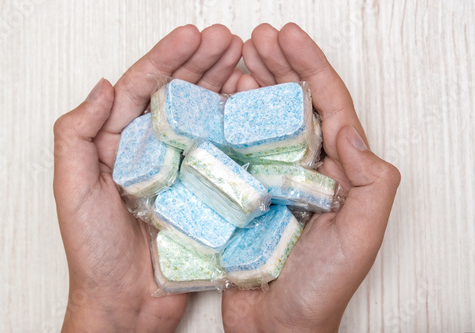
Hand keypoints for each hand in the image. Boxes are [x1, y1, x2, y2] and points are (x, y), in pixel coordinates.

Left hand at [53, 24, 242, 331]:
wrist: (128, 300)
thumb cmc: (95, 250)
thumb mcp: (72, 189)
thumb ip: (77, 134)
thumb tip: (103, 85)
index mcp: (119, 142)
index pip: (142, 88)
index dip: (167, 59)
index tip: (192, 37)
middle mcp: (152, 149)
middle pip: (177, 95)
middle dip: (202, 63)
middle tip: (229, 40)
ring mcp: (181, 167)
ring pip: (202, 116)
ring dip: (222, 85)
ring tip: (244, 60)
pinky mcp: (203, 188)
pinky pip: (221, 149)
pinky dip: (235, 125)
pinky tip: (249, 105)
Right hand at [222, 23, 400, 331]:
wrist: (275, 328)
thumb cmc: (319, 289)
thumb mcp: (360, 237)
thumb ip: (371, 182)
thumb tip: (351, 131)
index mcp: (338, 174)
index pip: (328, 107)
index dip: (310, 68)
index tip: (288, 37)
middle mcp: (307, 171)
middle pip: (295, 106)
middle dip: (279, 67)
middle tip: (256, 38)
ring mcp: (273, 181)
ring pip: (264, 122)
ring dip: (253, 88)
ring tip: (237, 60)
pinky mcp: (245, 195)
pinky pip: (237, 150)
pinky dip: (229, 122)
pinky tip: (220, 103)